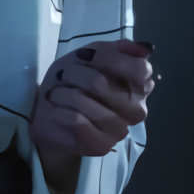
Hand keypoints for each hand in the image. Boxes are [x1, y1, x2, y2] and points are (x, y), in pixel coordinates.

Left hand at [30, 39, 154, 193]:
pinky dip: (61, 111)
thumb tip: (145, 48)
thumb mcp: (88, 56)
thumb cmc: (71, 82)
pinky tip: (58, 111)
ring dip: (64, 93)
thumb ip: (115, 49)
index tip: (84, 56)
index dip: (107, 57)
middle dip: (75, 74)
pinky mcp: (101, 145)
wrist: (48, 114)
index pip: (139, 69)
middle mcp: (137, 109)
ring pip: (86, 101)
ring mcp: (120, 129)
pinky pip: (78, 121)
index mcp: (138, 86)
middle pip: (103, 83)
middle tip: (64, 75)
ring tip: (57, 93)